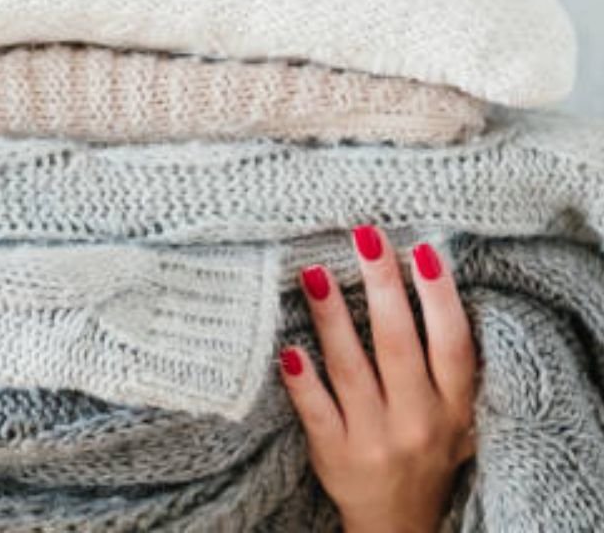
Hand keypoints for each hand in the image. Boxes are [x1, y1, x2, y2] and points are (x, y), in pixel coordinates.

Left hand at [280, 226, 476, 532]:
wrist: (399, 524)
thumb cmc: (425, 446)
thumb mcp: (453, 412)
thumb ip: (444, 359)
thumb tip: (422, 270)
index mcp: (454, 407)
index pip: (454, 345)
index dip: (441, 297)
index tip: (423, 249)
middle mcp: (418, 421)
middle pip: (399, 346)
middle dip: (383, 287)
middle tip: (365, 236)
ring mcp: (375, 439)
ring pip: (351, 370)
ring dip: (332, 318)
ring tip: (313, 272)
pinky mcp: (335, 454)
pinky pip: (316, 411)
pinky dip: (302, 381)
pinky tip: (287, 347)